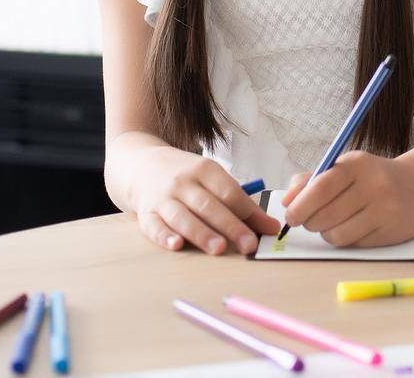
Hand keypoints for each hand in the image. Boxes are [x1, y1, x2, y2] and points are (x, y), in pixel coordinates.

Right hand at [125, 146, 278, 254]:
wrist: (142, 165)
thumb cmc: (186, 176)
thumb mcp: (212, 178)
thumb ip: (240, 202)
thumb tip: (270, 226)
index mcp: (205, 170)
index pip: (230, 192)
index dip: (249, 212)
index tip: (266, 229)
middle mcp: (183, 183)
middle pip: (209, 206)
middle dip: (230, 227)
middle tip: (248, 244)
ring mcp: (163, 198)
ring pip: (183, 217)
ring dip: (201, 234)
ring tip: (218, 248)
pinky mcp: (146, 214)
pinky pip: (154, 227)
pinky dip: (164, 237)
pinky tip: (176, 245)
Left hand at [280, 151, 413, 247]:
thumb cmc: (372, 177)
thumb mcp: (345, 168)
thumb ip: (311, 180)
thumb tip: (286, 201)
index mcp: (358, 164)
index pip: (321, 188)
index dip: (300, 206)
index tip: (291, 215)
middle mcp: (375, 185)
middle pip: (325, 216)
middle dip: (309, 222)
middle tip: (310, 220)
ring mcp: (385, 210)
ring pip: (337, 235)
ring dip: (326, 233)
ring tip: (332, 224)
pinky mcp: (391, 232)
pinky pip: (354, 244)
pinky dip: (346, 239)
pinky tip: (353, 227)